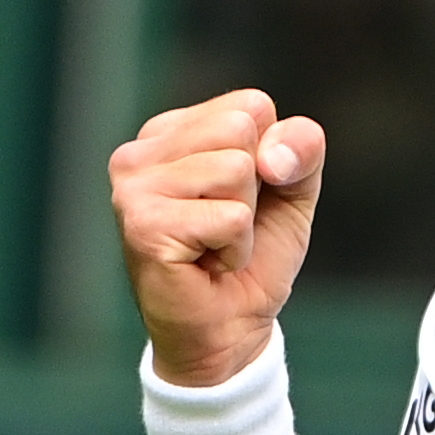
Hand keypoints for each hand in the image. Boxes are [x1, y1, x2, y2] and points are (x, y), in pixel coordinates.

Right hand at [111, 89, 326, 387]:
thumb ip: (301, 148)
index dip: (272, 155)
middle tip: (228, 225)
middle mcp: (139, 152)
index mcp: (171, 131)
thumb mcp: (294, 190)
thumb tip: (271, 154)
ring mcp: (133, 188)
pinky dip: (236, 247)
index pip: (251, 104)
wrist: (230, 330)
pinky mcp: (143, 225)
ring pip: (236, 169)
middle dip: (257, 185)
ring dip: (245, 220)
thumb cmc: (255, 254)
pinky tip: (207, 263)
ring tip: (215, 244)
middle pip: (241, 129)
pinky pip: (231, 216)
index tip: (245, 197)